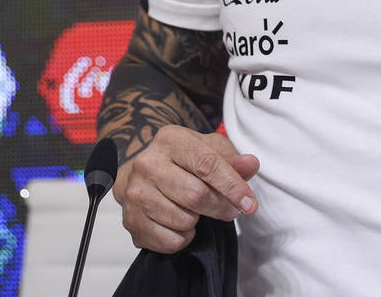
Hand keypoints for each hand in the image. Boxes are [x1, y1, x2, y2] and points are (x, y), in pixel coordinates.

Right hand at [113, 125, 259, 252]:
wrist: (144, 173)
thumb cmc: (183, 161)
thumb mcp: (210, 151)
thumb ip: (233, 160)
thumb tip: (250, 164)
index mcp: (171, 139)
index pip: (208, 165)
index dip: (233, 187)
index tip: (250, 205)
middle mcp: (147, 163)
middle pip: (196, 195)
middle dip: (220, 207)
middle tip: (229, 210)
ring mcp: (135, 193)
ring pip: (183, 220)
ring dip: (199, 221)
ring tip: (196, 211)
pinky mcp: (130, 220)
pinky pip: (170, 240)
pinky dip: (184, 238)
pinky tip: (180, 223)